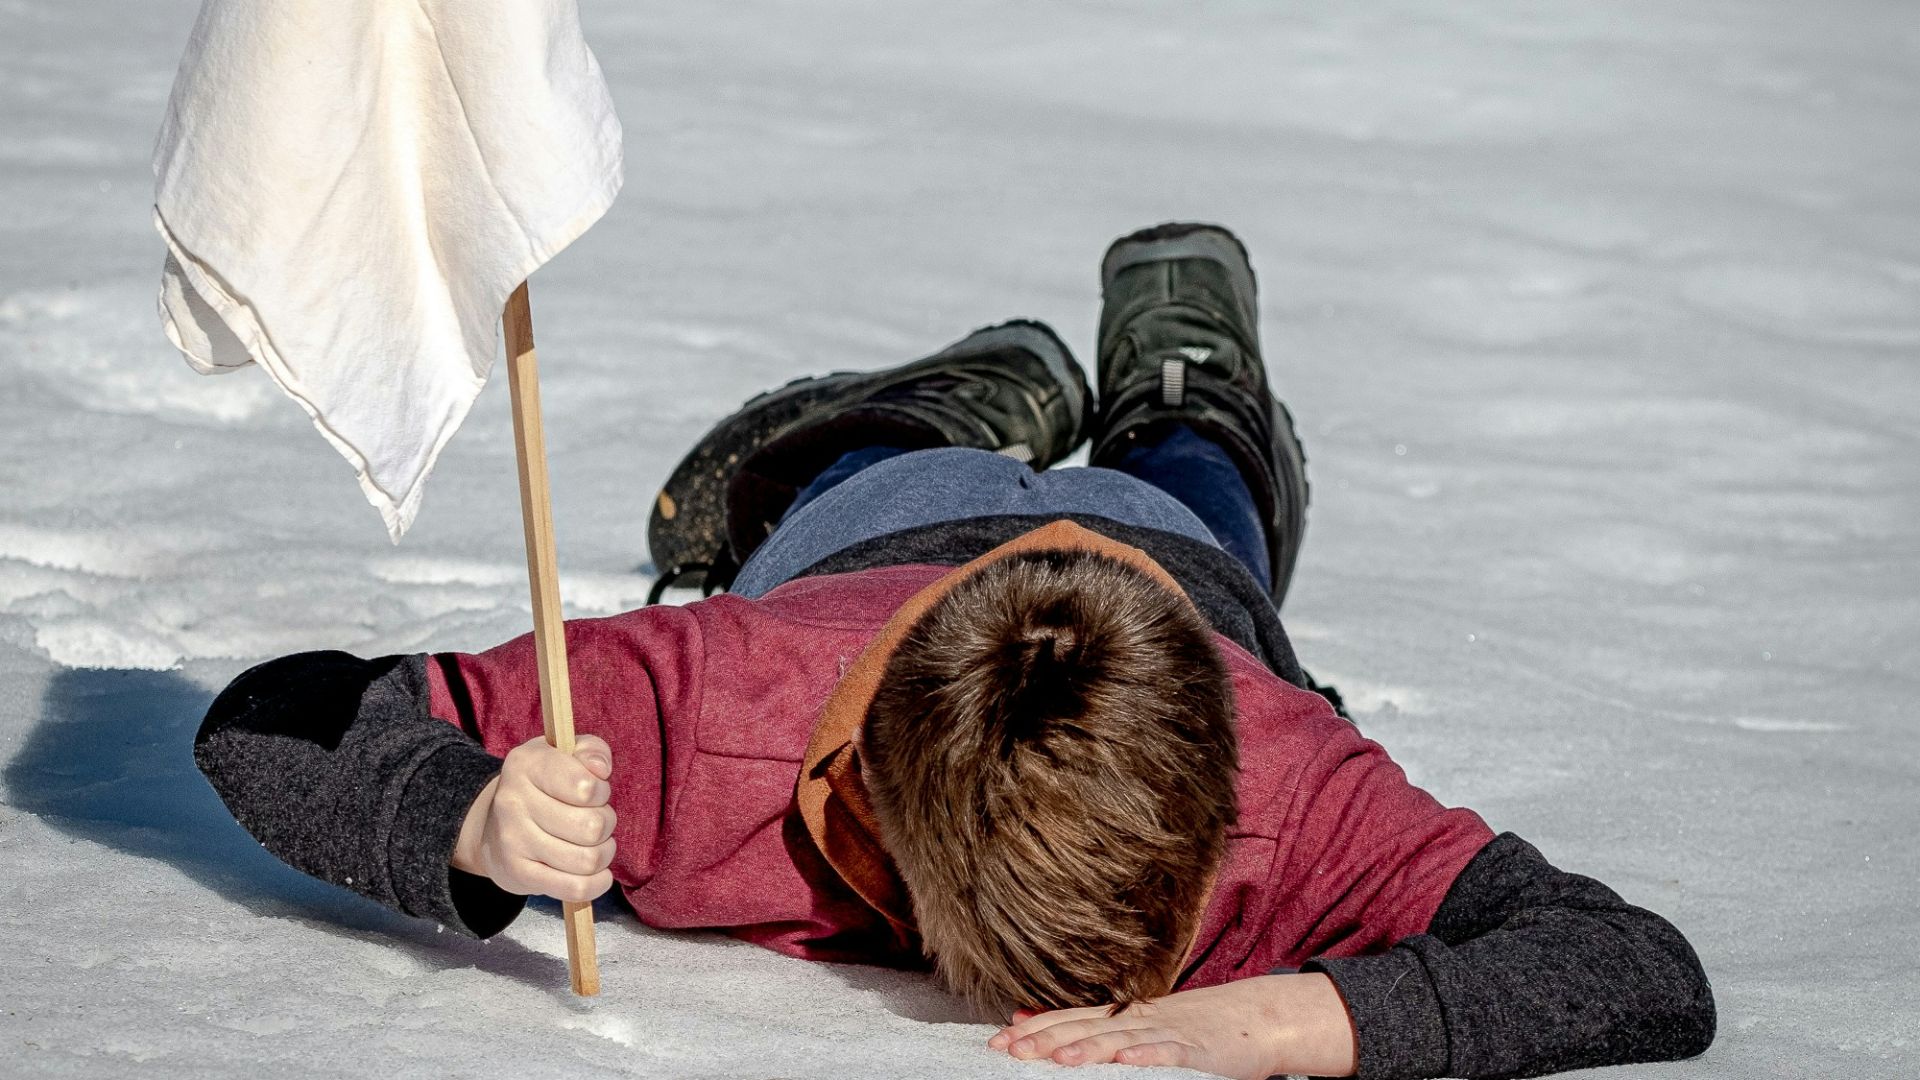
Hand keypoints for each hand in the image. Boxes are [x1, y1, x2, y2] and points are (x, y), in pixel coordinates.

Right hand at [453, 734, 617, 901]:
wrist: (496, 826)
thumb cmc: (546, 785)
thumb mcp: (566, 754)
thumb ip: (592, 751)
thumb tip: (600, 768)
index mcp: (526, 764)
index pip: (585, 786)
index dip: (601, 792)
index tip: (594, 793)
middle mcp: (512, 801)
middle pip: (592, 826)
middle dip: (606, 824)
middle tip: (595, 821)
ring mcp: (513, 840)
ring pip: (588, 859)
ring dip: (603, 853)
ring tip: (593, 844)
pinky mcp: (518, 874)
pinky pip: (575, 888)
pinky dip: (596, 883)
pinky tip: (596, 873)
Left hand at [988, 974, 1355, 1078]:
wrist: (1251, 1018)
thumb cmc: (1188, 1028)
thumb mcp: (1130, 1023)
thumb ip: (1081, 1023)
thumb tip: (1023, 1020)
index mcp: (1120, 1017)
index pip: (1068, 1019)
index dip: (1034, 1030)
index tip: (997, 1041)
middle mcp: (1137, 1021)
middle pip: (1084, 1028)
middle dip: (1046, 1040)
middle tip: (1012, 1050)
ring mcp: (1166, 1034)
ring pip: (1121, 1041)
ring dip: (1089, 1049)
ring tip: (1059, 1059)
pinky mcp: (1196, 1051)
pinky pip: (1169, 1054)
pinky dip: (1149, 1057)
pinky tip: (1129, 1062)